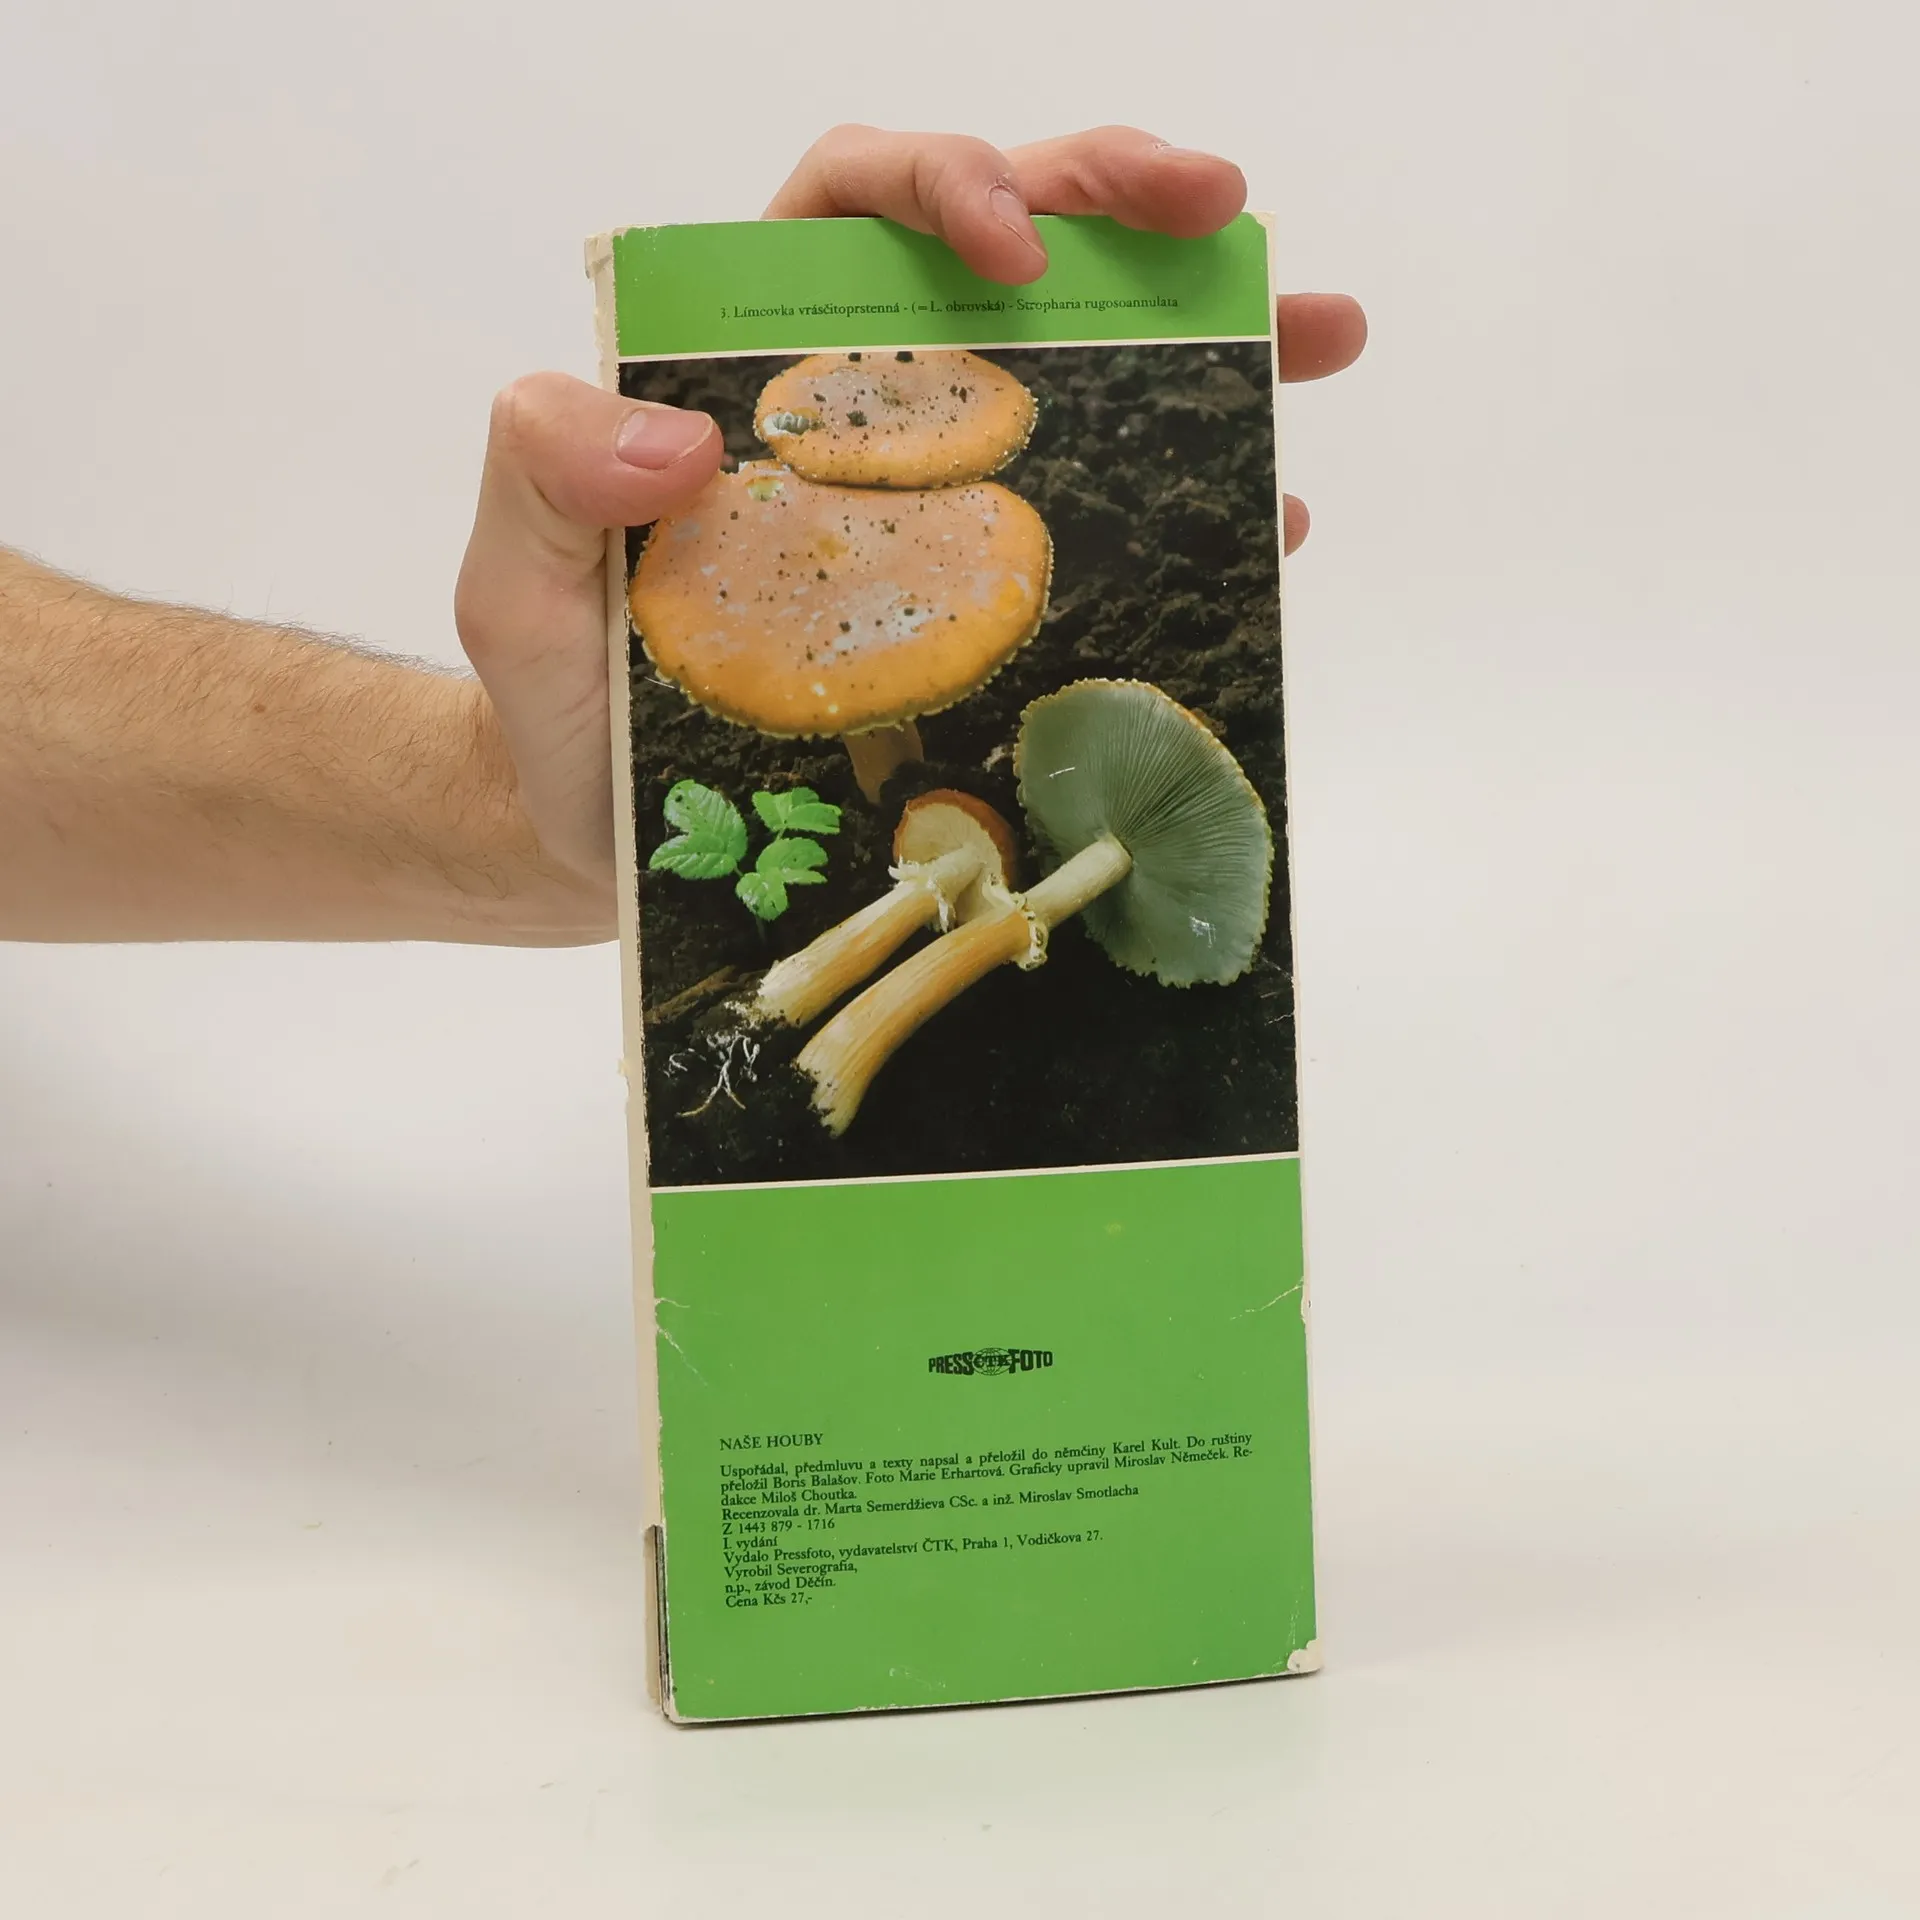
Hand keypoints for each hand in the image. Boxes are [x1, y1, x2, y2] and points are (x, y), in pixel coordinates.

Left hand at [453, 125, 1367, 913]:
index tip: (1016, 252)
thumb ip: (544, 473)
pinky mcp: (989, 592)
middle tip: (1221, 212)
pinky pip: (1108, 514)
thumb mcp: (517, 588)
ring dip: (1205, 333)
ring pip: (1083, 367)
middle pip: (999, 249)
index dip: (945, 184)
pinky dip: (1195, 499)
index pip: (852, 204)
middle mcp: (858, 403)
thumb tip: (680, 430)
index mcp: (746, 358)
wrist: (611, 838)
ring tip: (1315, 333)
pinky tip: (1275, 515)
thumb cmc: (560, 704)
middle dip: (1112, 204)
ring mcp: (937, 496)